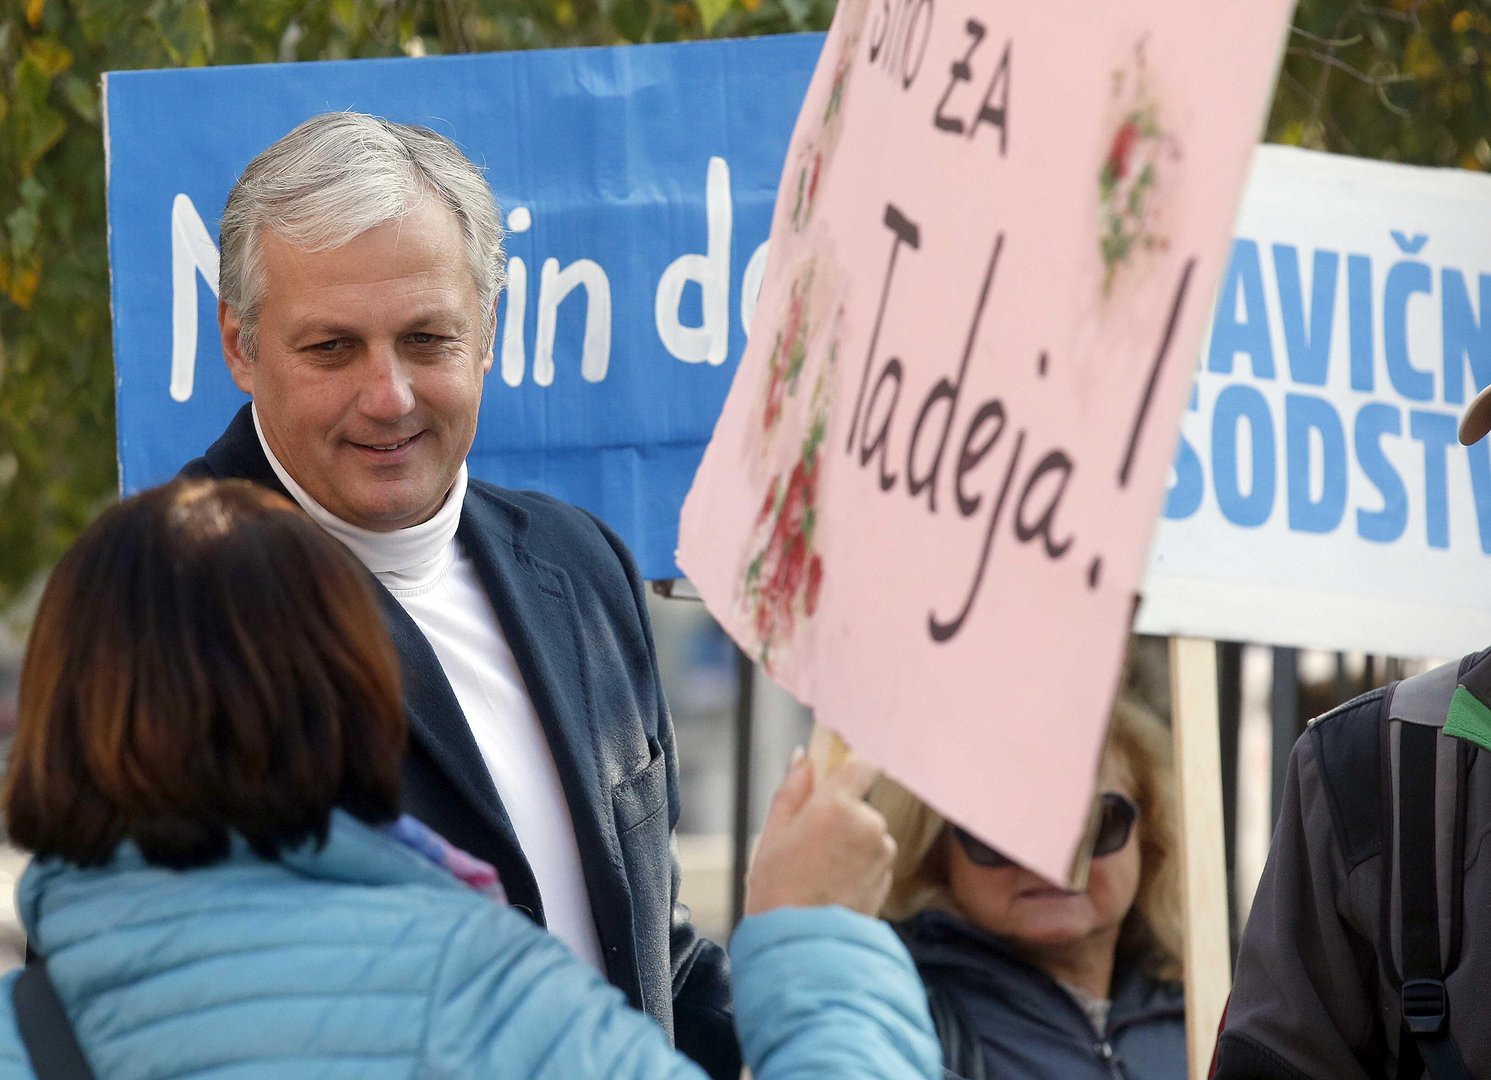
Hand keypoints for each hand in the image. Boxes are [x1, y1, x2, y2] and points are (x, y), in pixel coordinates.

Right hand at [744, 748, 895, 916]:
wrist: (803, 948)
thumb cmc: (778, 891)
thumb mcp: (773, 834)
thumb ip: (791, 791)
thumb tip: (803, 759)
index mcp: (838, 805)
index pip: (861, 762)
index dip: (849, 767)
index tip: (833, 778)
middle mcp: (869, 823)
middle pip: (859, 803)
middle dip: (840, 815)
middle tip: (808, 843)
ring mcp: (883, 852)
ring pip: (867, 833)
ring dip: (850, 843)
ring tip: (818, 872)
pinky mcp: (889, 878)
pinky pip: (874, 859)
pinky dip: (858, 866)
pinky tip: (833, 887)